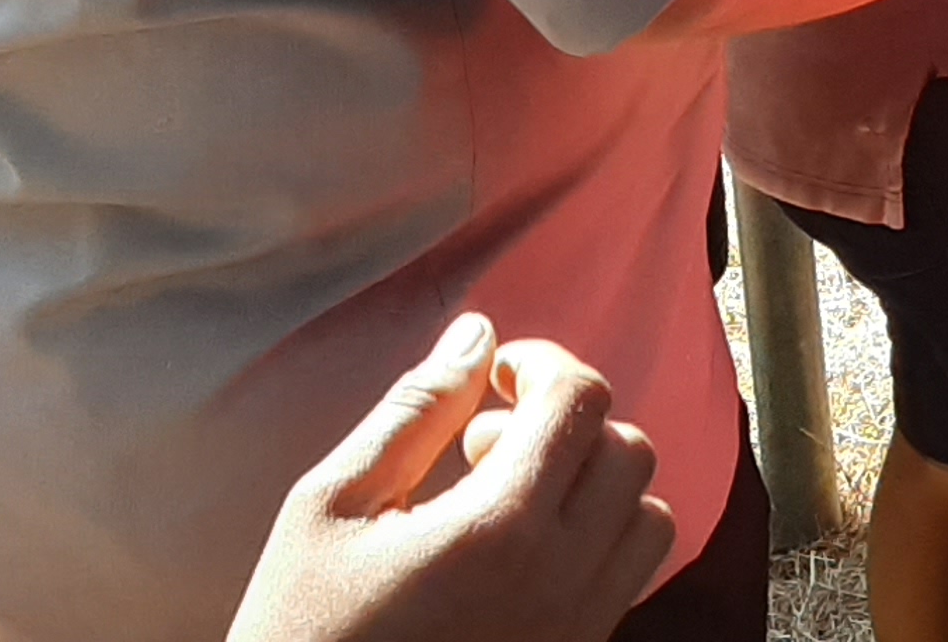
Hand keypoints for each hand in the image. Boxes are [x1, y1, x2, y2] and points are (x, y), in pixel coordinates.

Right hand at [228, 320, 672, 641]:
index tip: (496, 377)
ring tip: (510, 501)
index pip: (580, 399)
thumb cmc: (299, 631)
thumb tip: (476, 335)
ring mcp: (576, 631)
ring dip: (595, 487)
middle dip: (569, 423)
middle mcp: (560, 582)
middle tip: (487, 446)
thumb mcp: (329, 508)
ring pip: (648, 519)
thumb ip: (413, 412)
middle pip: (629, 450)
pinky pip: (629, 582)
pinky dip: (599, 544)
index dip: (542, 364)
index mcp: (499, 530)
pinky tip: (520, 554)